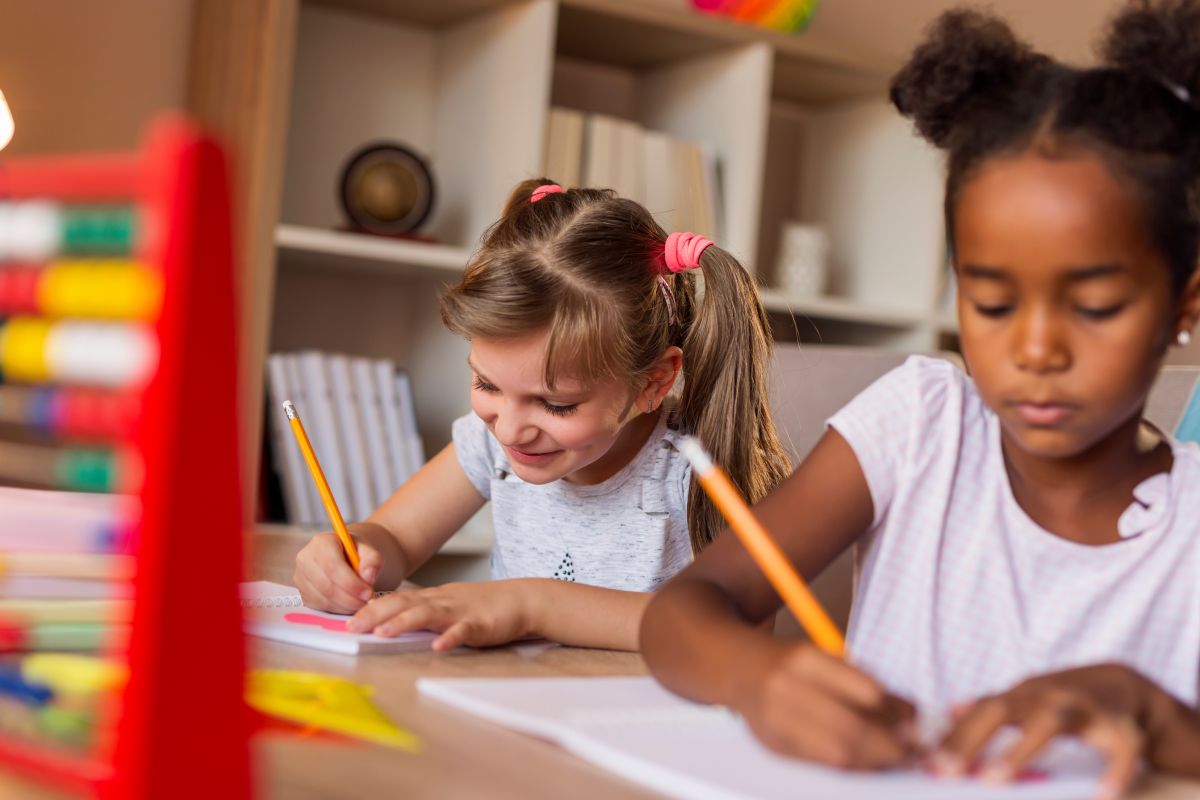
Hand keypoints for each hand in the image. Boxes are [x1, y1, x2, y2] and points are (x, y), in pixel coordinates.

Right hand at [293, 532, 383, 613]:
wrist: (344, 556)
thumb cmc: (355, 552)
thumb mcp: (368, 550)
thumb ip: (372, 560)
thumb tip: (368, 577)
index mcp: (321, 542)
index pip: (332, 566)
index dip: (351, 583)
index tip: (368, 593)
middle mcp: (305, 559)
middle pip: (326, 585)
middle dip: (350, 598)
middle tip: (367, 601)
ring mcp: (301, 578)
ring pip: (324, 599)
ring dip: (346, 605)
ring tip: (361, 602)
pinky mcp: (302, 594)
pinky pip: (321, 607)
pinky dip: (339, 609)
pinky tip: (350, 604)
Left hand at [346, 580, 534, 651]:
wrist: (521, 599)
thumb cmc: (483, 605)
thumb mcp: (448, 604)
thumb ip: (423, 611)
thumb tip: (393, 621)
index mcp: (433, 598)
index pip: (396, 600)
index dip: (371, 609)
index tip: (348, 620)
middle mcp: (441, 602)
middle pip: (404, 603)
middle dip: (375, 614)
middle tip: (351, 627)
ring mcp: (460, 612)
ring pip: (427, 614)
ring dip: (403, 622)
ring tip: (382, 633)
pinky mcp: (480, 624)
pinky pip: (463, 632)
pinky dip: (450, 638)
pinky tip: (438, 647)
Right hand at [732, 641, 917, 768]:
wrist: (737, 670)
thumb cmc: (789, 665)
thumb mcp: (822, 659)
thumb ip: (859, 682)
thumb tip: (908, 715)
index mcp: (805, 660)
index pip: (864, 691)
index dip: (896, 711)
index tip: (915, 719)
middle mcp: (786, 689)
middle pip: (851, 728)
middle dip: (890, 745)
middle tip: (914, 749)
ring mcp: (776, 721)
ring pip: (838, 752)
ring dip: (875, 760)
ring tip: (895, 759)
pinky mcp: (774, 746)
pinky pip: (822, 764)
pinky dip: (852, 767)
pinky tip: (867, 764)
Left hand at [933, 664, 1164, 797]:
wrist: (1123, 684)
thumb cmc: (1062, 698)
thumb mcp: (1026, 696)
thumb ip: (990, 705)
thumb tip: (949, 712)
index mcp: (1023, 694)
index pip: (980, 710)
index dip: (955, 735)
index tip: (932, 763)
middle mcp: (1048, 696)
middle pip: (1003, 710)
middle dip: (974, 739)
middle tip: (950, 771)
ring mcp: (1084, 708)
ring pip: (1051, 721)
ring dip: (1021, 749)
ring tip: (996, 780)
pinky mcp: (1123, 728)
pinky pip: (1121, 750)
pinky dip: (1114, 773)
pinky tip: (1102, 797)